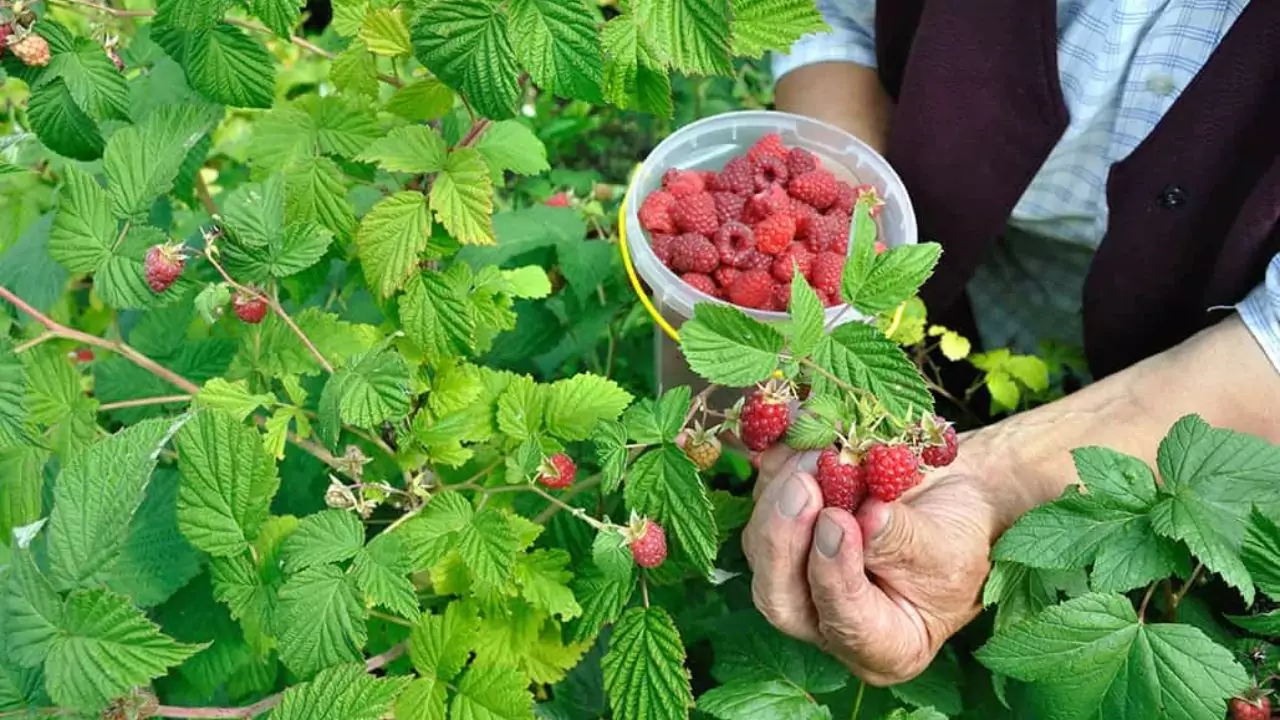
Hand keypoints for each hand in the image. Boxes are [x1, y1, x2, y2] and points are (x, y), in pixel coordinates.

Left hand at [741, 444, 1000, 684]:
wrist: (954, 499)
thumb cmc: (962, 536)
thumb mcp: (950, 548)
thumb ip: (905, 542)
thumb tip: (866, 520)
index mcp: (881, 646)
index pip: (843, 624)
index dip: (834, 576)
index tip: (839, 522)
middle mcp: (826, 619)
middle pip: (780, 594)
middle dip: (784, 536)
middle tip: (803, 484)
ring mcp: (797, 575)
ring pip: (762, 544)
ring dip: (781, 491)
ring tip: (815, 449)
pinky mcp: (783, 530)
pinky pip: (764, 501)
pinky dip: (777, 465)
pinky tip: (796, 433)